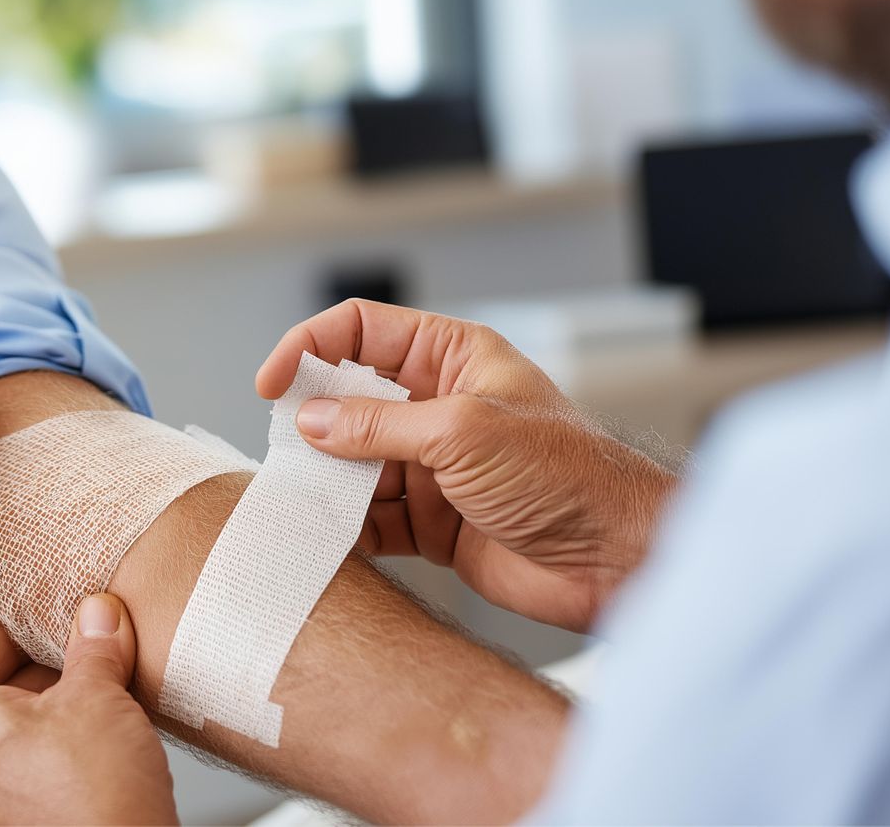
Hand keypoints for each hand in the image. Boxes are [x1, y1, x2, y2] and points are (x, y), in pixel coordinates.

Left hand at [0, 594, 176, 825]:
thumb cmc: (92, 802)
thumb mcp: (99, 697)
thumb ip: (94, 648)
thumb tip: (97, 616)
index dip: (7, 634)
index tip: (42, 623)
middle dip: (41, 672)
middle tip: (85, 654)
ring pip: (12, 737)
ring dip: (55, 711)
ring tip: (102, 697)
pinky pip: (28, 773)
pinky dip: (59, 750)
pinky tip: (103, 742)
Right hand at [257, 299, 676, 632]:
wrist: (616, 559)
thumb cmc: (568, 475)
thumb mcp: (464, 432)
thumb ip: (380, 425)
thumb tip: (312, 420)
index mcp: (455, 357)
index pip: (363, 331)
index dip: (311, 347)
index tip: (274, 383)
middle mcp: (440, 405)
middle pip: (350, 399)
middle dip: (313, 422)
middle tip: (285, 450)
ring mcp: (435, 465)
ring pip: (355, 463)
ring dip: (326, 481)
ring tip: (302, 500)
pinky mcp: (435, 522)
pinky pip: (372, 519)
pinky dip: (345, 528)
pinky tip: (326, 536)